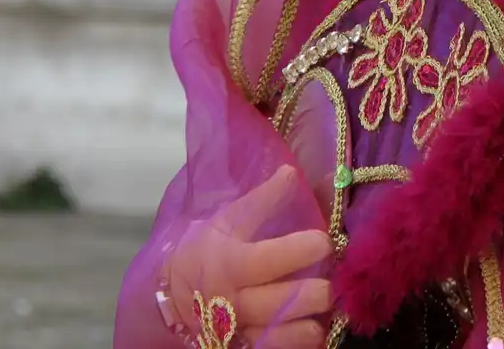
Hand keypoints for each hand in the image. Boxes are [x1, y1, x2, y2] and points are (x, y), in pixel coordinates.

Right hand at [159, 166, 334, 347]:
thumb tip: (290, 172)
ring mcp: (240, 331)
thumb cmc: (203, 252)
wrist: (170, 298)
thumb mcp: (224, 222)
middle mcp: (234, 303)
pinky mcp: (245, 348)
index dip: (300, 251)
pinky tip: (315, 329)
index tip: (325, 241)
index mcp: (229, 264)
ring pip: (283, 335)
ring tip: (328, 307)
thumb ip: (260, 200)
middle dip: (316, 293)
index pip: (268, 260)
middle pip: (282, 304)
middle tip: (333, 280)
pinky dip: (300, 342)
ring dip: (312, 324)